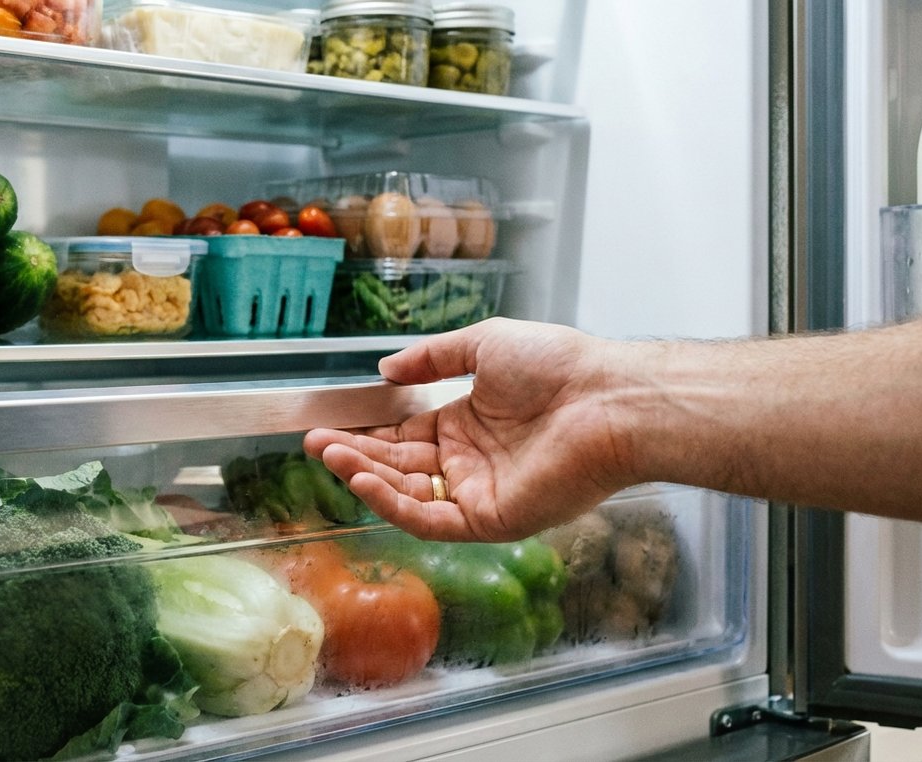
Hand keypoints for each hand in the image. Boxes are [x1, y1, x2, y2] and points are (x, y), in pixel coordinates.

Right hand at [304, 318, 638, 541]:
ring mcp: (477, 494)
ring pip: (406, 494)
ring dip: (363, 475)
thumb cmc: (559, 365)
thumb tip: (384, 368)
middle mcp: (467, 463)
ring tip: (327, 453)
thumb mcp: (484, 345)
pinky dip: (393, 503)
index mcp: (466, 424)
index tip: (327, 421)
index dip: (364, 430)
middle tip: (313, 440)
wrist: (608, 398)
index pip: (402, 434)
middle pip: (396, 464)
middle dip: (353, 453)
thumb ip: (432, 359)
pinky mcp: (490, 519)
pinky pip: (430, 519)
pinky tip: (363, 478)